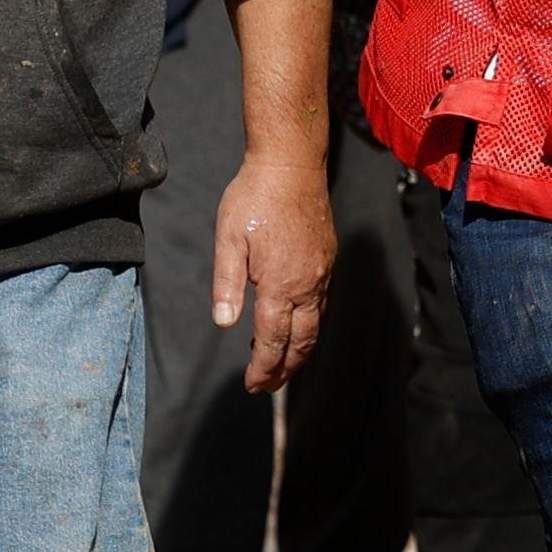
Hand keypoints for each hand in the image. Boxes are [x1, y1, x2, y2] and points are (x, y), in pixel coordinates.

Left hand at [213, 148, 337, 388]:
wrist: (292, 164)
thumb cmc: (254, 198)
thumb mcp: (229, 239)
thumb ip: (226, 285)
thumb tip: (223, 324)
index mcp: (280, 284)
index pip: (272, 340)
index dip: (263, 367)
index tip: (252, 386)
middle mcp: (307, 284)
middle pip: (301, 342)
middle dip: (284, 369)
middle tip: (267, 386)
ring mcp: (322, 272)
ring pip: (315, 325)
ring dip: (298, 350)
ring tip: (281, 363)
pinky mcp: (327, 259)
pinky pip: (322, 303)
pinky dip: (309, 324)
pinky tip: (295, 323)